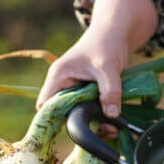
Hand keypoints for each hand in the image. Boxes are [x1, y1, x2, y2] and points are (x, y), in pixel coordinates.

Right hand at [36, 0, 157, 138]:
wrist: (116, 33)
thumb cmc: (106, 43)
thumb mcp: (108, 67)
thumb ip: (110, 90)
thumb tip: (112, 115)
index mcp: (59, 77)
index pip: (46, 105)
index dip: (54, 120)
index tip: (76, 130)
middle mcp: (64, 86)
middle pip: (64, 114)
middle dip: (81, 125)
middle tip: (104, 131)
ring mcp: (77, 90)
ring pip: (79, 114)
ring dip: (94, 124)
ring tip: (112, 129)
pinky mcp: (89, 93)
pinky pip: (91, 110)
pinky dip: (101, 118)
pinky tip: (114, 124)